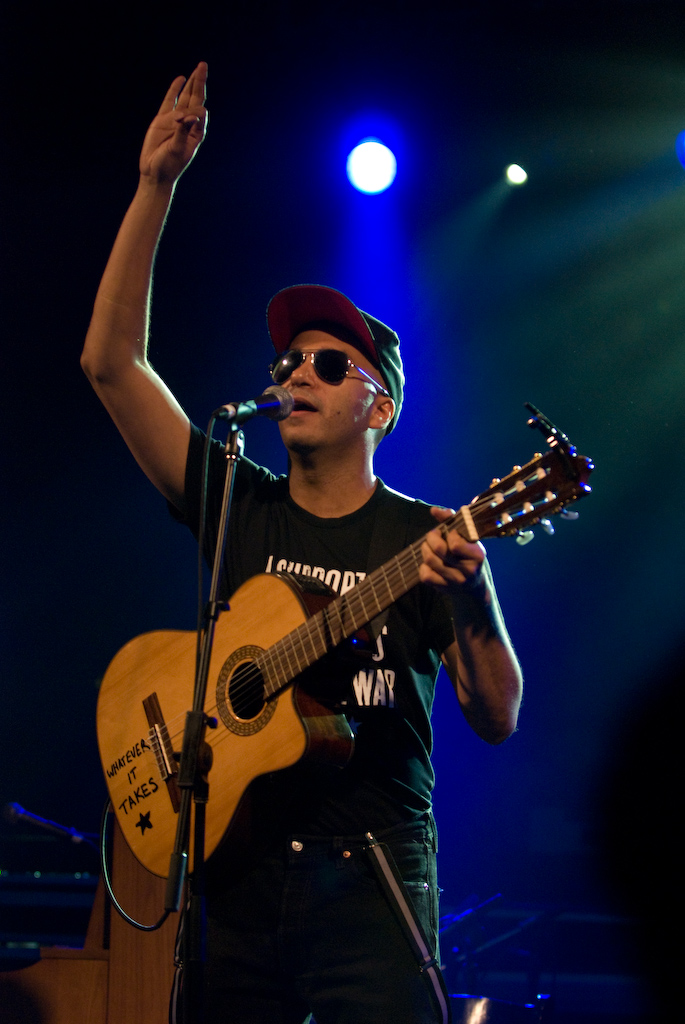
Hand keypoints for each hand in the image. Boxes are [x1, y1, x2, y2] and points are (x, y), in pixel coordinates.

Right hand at [139, 62, 207, 184]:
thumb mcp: (177, 149)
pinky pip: (170, 100)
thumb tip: (191, 116)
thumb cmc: (169, 165)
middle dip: (200, 83)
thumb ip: (183, 132)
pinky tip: (181, 79)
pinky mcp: (162, 119)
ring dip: (191, 83)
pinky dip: (174, 90)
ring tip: (198, 69)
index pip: (201, 114)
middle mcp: (188, 124)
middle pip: (196, 99)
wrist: (154, 172)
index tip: (187, 118)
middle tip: (203, 65)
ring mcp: (175, 120)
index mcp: (196, 133)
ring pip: (185, 97)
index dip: (196, 111)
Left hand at [419, 506, 485, 591]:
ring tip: (429, 546)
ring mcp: (455, 581)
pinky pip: (425, 575)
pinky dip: (424, 566)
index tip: (451, 532)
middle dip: (431, 537)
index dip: (449, 534)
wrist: (475, 588)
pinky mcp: (444, 589)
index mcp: (477, 555)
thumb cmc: (470, 556)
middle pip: (439, 549)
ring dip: (425, 549)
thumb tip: (433, 510)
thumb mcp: (469, 539)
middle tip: (433, 535)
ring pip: (429, 560)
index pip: (455, 544)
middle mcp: (468, 570)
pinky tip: (430, 563)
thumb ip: (452, 520)